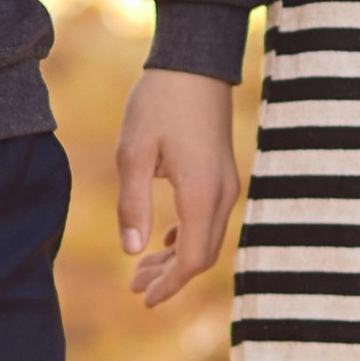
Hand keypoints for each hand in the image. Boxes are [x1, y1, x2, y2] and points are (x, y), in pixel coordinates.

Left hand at [116, 71, 239, 305]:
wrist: (195, 61)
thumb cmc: (160, 102)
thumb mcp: (133, 152)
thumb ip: (132, 205)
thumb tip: (132, 251)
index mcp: (202, 194)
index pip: (191, 259)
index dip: (169, 285)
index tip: (142, 298)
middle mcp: (223, 195)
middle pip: (202, 255)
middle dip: (170, 277)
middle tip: (135, 287)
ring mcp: (227, 184)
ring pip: (207, 239)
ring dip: (176, 258)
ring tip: (142, 269)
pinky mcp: (223, 173)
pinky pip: (210, 220)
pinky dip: (187, 237)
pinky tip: (164, 240)